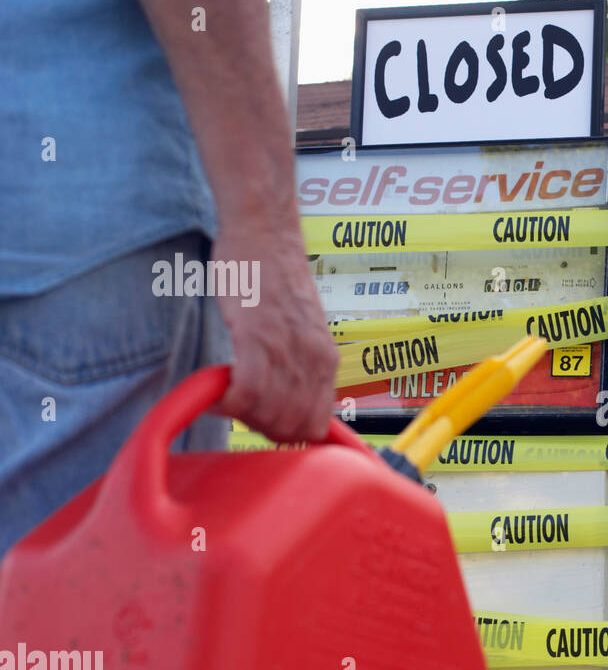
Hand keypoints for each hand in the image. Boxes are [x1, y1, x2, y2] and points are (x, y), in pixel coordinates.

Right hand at [209, 227, 338, 441]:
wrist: (264, 234)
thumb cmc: (274, 280)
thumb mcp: (302, 331)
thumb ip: (300, 365)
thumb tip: (287, 403)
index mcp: (328, 361)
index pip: (316, 427)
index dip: (286, 435)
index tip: (261, 422)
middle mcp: (314, 359)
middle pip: (291, 428)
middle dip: (261, 430)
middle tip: (238, 412)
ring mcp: (288, 349)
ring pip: (269, 415)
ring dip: (242, 417)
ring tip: (225, 399)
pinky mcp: (258, 335)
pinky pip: (248, 391)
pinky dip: (229, 402)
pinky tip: (216, 392)